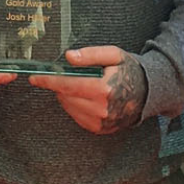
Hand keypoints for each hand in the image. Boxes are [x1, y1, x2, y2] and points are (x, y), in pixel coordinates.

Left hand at [29, 46, 147, 133]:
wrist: (148, 93)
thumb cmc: (130, 72)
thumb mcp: (114, 55)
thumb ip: (90, 54)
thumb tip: (68, 57)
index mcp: (104, 89)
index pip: (67, 85)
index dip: (48, 80)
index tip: (35, 78)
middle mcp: (102, 109)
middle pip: (65, 96)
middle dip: (62, 85)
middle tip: (73, 75)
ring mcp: (101, 121)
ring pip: (69, 106)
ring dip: (69, 95)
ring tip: (85, 85)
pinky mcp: (99, 129)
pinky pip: (76, 116)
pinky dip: (76, 105)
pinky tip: (88, 97)